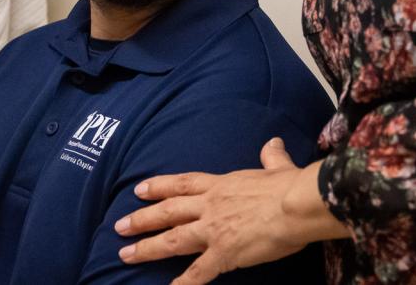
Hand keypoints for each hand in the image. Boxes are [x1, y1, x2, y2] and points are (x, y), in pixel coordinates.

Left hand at [114, 138, 348, 284]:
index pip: (182, 184)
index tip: (139, 190)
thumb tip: (273, 143)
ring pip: (172, 240)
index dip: (159, 187)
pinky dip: (183, 283)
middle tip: (119, 226)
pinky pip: (198, 272)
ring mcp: (214, 230)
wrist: (296, 203)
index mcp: (222, 185)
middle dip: (142, 219)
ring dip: (147, 248)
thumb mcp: (278, 166)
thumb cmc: (289, 185)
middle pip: (168, 211)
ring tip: (126, 254)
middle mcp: (211, 206)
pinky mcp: (224, 253)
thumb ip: (271, 157)